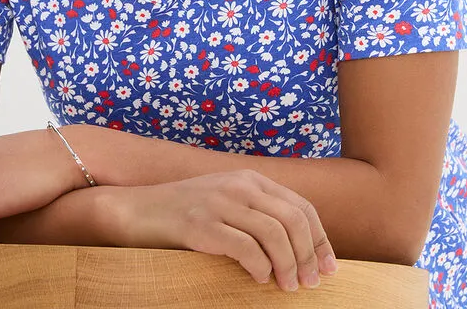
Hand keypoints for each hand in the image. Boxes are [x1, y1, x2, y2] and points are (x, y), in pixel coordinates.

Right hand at [111, 170, 337, 291]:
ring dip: (289, 266)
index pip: (301, 207)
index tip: (328, 267)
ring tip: (289, 286)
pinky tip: (260, 279)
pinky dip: (260, 268)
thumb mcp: (227, 201)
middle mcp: (239, 186)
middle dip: (310, 255)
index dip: (320, 239)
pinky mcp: (202, 225)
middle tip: (310, 283)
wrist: (138, 209)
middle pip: (294, 220)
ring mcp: (220, 203)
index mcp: (250, 179)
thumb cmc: (185, 213)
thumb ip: (257, 212)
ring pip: (275, 234)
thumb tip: (297, 245)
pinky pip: (246, 248)